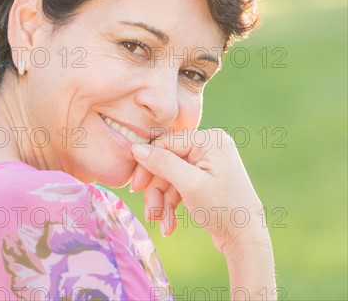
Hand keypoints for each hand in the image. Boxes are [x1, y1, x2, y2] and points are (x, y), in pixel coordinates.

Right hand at [130, 129, 268, 252]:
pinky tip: (169, 225)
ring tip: (161, 224)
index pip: (165, 144)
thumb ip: (162, 163)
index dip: (147, 165)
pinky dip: (170, 205)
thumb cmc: (223, 210)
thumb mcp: (190, 185)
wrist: (246, 240)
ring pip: (168, 178)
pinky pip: (177, 186)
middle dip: (156, 191)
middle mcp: (209, 147)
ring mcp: (207, 163)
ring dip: (162, 203)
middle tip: (150, 213)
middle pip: (165, 163)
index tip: (135, 188)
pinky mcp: (203, 179)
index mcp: (210, 140)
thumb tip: (136, 148)